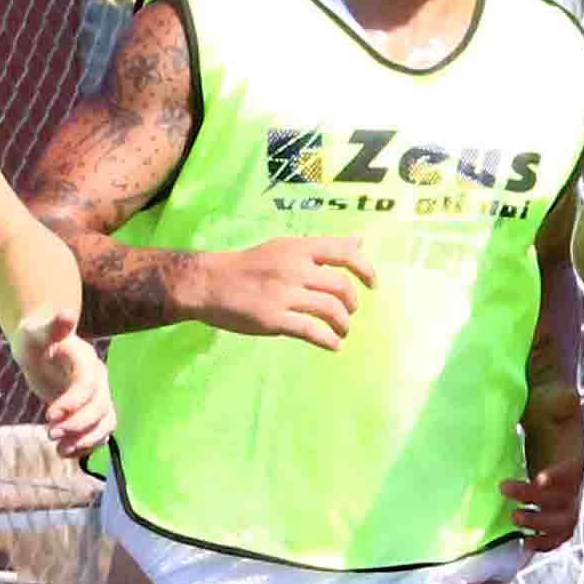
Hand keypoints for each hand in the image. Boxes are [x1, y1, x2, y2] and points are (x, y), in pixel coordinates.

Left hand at [10, 318, 114, 459]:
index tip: (49, 415)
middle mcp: (98, 380)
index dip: (73, 403)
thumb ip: (52, 327)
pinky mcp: (92, 413)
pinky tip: (64, 452)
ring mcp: (98, 397)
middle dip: (78, 425)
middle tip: (50, 434)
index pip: (88, 385)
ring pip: (105, 423)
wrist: (40, 350)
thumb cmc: (34, 340)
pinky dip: (86, 446)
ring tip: (60, 450)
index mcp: (87, 361)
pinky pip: (98, 433)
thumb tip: (67, 312)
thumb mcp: (35, 334)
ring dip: (86, 440)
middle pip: (100, 407)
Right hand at [187, 233, 374, 349]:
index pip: (344, 252)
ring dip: (343, 324)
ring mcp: (283, 294)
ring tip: (342, 331)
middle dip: (352, 304)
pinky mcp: (272, 319)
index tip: (373, 284)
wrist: (210, 282)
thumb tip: (360, 238)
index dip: (366, 269)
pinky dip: (328, 340)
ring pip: (330, 310)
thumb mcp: (286, 247)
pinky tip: (334, 345)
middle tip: (350, 312)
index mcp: (298, 248)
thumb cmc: (250, 265)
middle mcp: (293, 268)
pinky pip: (310, 331)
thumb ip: (323, 247)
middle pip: (340, 286)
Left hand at [513, 378, 583, 550]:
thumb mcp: (552, 397)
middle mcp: (574, 478)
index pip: (572, 470)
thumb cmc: (547, 406)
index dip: (558, 477)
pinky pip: (558, 532)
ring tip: (513, 522)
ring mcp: (566, 495)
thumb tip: (569, 398)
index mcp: (574, 453)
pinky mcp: (554, 505)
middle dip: (540, 508)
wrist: (549, 416)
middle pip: (565, 502)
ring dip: (540, 528)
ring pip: (564, 522)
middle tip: (511, 505)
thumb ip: (560, 399)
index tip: (538, 479)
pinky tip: (523, 543)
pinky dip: (544, 542)